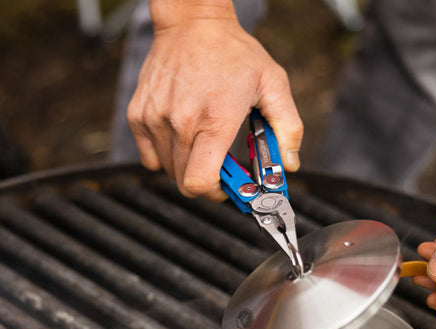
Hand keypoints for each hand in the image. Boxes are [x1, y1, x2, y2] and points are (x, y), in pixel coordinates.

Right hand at [127, 0, 302, 200]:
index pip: (200, 182)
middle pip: (185, 182)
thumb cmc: (233, 52)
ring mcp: (155, 118)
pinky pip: (149, 158)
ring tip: (202, 144)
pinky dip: (165, 157)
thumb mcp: (273, 84)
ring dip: (187, 168)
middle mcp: (181, 122)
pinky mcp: (139, 115)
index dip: (216, 194)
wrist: (192, 21)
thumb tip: (290, 165)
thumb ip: (288, 129)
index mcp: (214, 120)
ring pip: (168, 171)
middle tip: (220, 163)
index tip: (228, 186)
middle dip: (206, 181)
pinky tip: (182, 138)